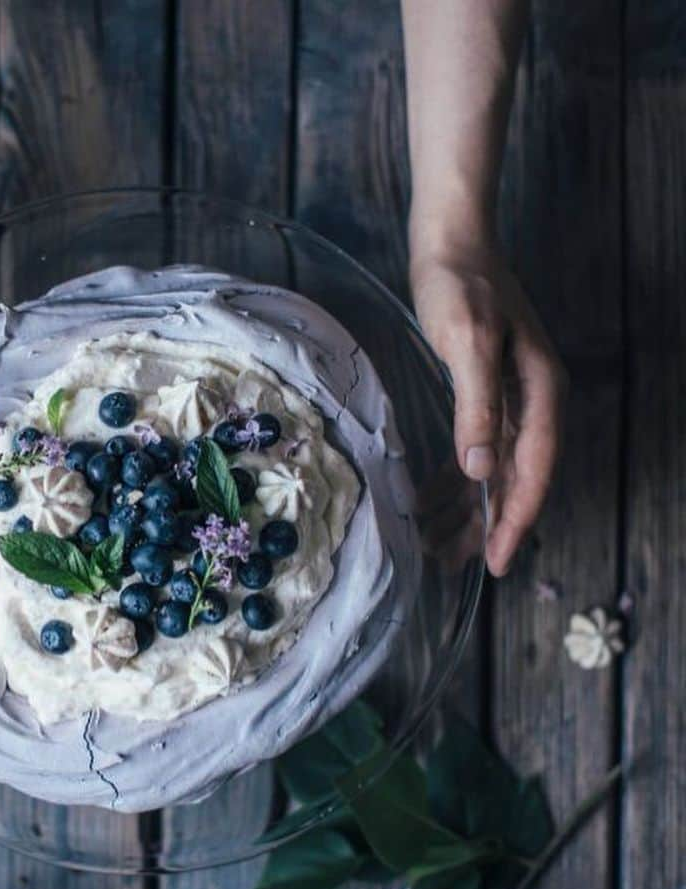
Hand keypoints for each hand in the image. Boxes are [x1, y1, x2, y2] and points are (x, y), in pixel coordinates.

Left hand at [410, 241, 567, 575]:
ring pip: (492, 473)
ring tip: (435, 546)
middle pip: (514, 481)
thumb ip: (476, 406)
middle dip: (486, 527)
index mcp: (540, 393)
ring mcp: (511, 399)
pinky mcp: (484, 393)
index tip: (495, 562)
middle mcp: (533, 402)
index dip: (515, 521)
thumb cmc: (460, 285)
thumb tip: (479, 470)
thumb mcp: (466, 343)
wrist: (452, 240)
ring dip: (465, 510)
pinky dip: (453, 480)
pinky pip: (475, 451)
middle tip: (454, 566)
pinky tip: (430, 503)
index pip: (533, 472)